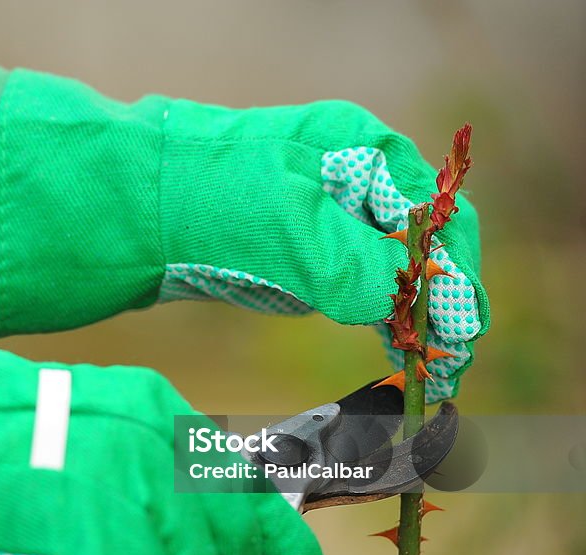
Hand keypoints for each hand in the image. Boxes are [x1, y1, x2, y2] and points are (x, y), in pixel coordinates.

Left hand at [157, 99, 487, 401]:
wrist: (129, 208)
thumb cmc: (208, 201)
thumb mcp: (288, 226)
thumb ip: (354, 265)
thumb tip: (400, 303)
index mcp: (362, 149)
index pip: (438, 217)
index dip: (456, 278)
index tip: (460, 339)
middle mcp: (352, 176)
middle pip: (422, 243)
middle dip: (441, 303)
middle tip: (449, 367)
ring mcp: (325, 213)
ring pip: (393, 267)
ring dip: (414, 315)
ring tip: (429, 369)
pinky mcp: (299, 248)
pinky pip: (359, 282)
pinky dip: (379, 314)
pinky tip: (391, 347)